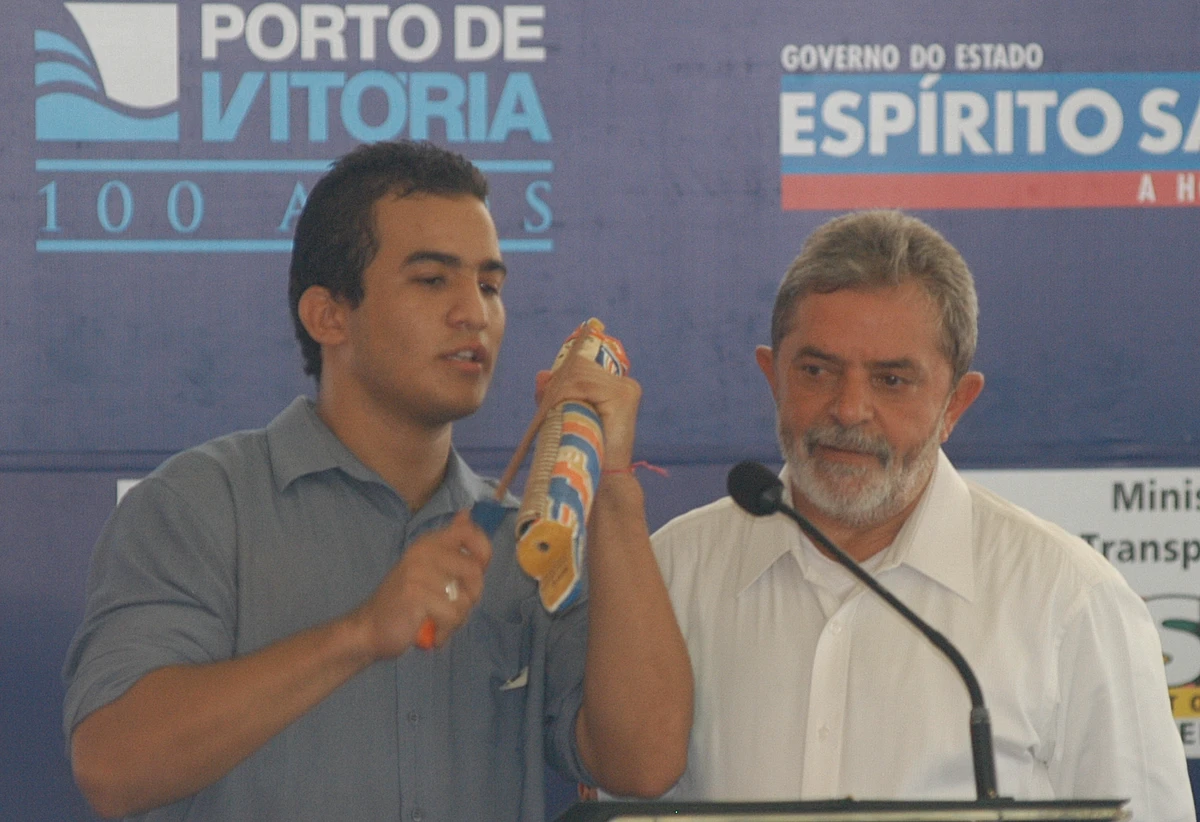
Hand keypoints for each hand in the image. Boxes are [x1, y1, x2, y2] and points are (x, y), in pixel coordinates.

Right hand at [350, 509, 490, 657]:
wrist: (370, 628)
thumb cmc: (405, 601)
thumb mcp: (429, 567)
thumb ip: (451, 543)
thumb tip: (466, 512)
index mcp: (428, 543)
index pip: (468, 532)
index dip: (483, 552)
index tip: (475, 572)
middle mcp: (423, 552)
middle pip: (475, 571)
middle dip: (470, 598)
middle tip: (451, 608)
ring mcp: (418, 572)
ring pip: (465, 599)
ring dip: (456, 618)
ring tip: (438, 620)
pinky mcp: (415, 594)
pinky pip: (452, 615)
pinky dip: (446, 630)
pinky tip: (432, 631)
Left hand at [534, 357, 641, 471]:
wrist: (605, 478)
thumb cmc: (587, 450)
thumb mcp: (568, 415)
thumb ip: (556, 394)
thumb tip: (542, 374)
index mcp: (618, 386)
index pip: (584, 365)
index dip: (563, 376)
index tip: (550, 395)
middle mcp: (625, 384)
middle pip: (581, 366)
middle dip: (558, 383)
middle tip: (548, 404)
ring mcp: (625, 389)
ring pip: (579, 374)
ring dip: (560, 391)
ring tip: (554, 410)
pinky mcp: (621, 396)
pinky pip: (583, 385)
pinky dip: (565, 395)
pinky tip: (561, 409)